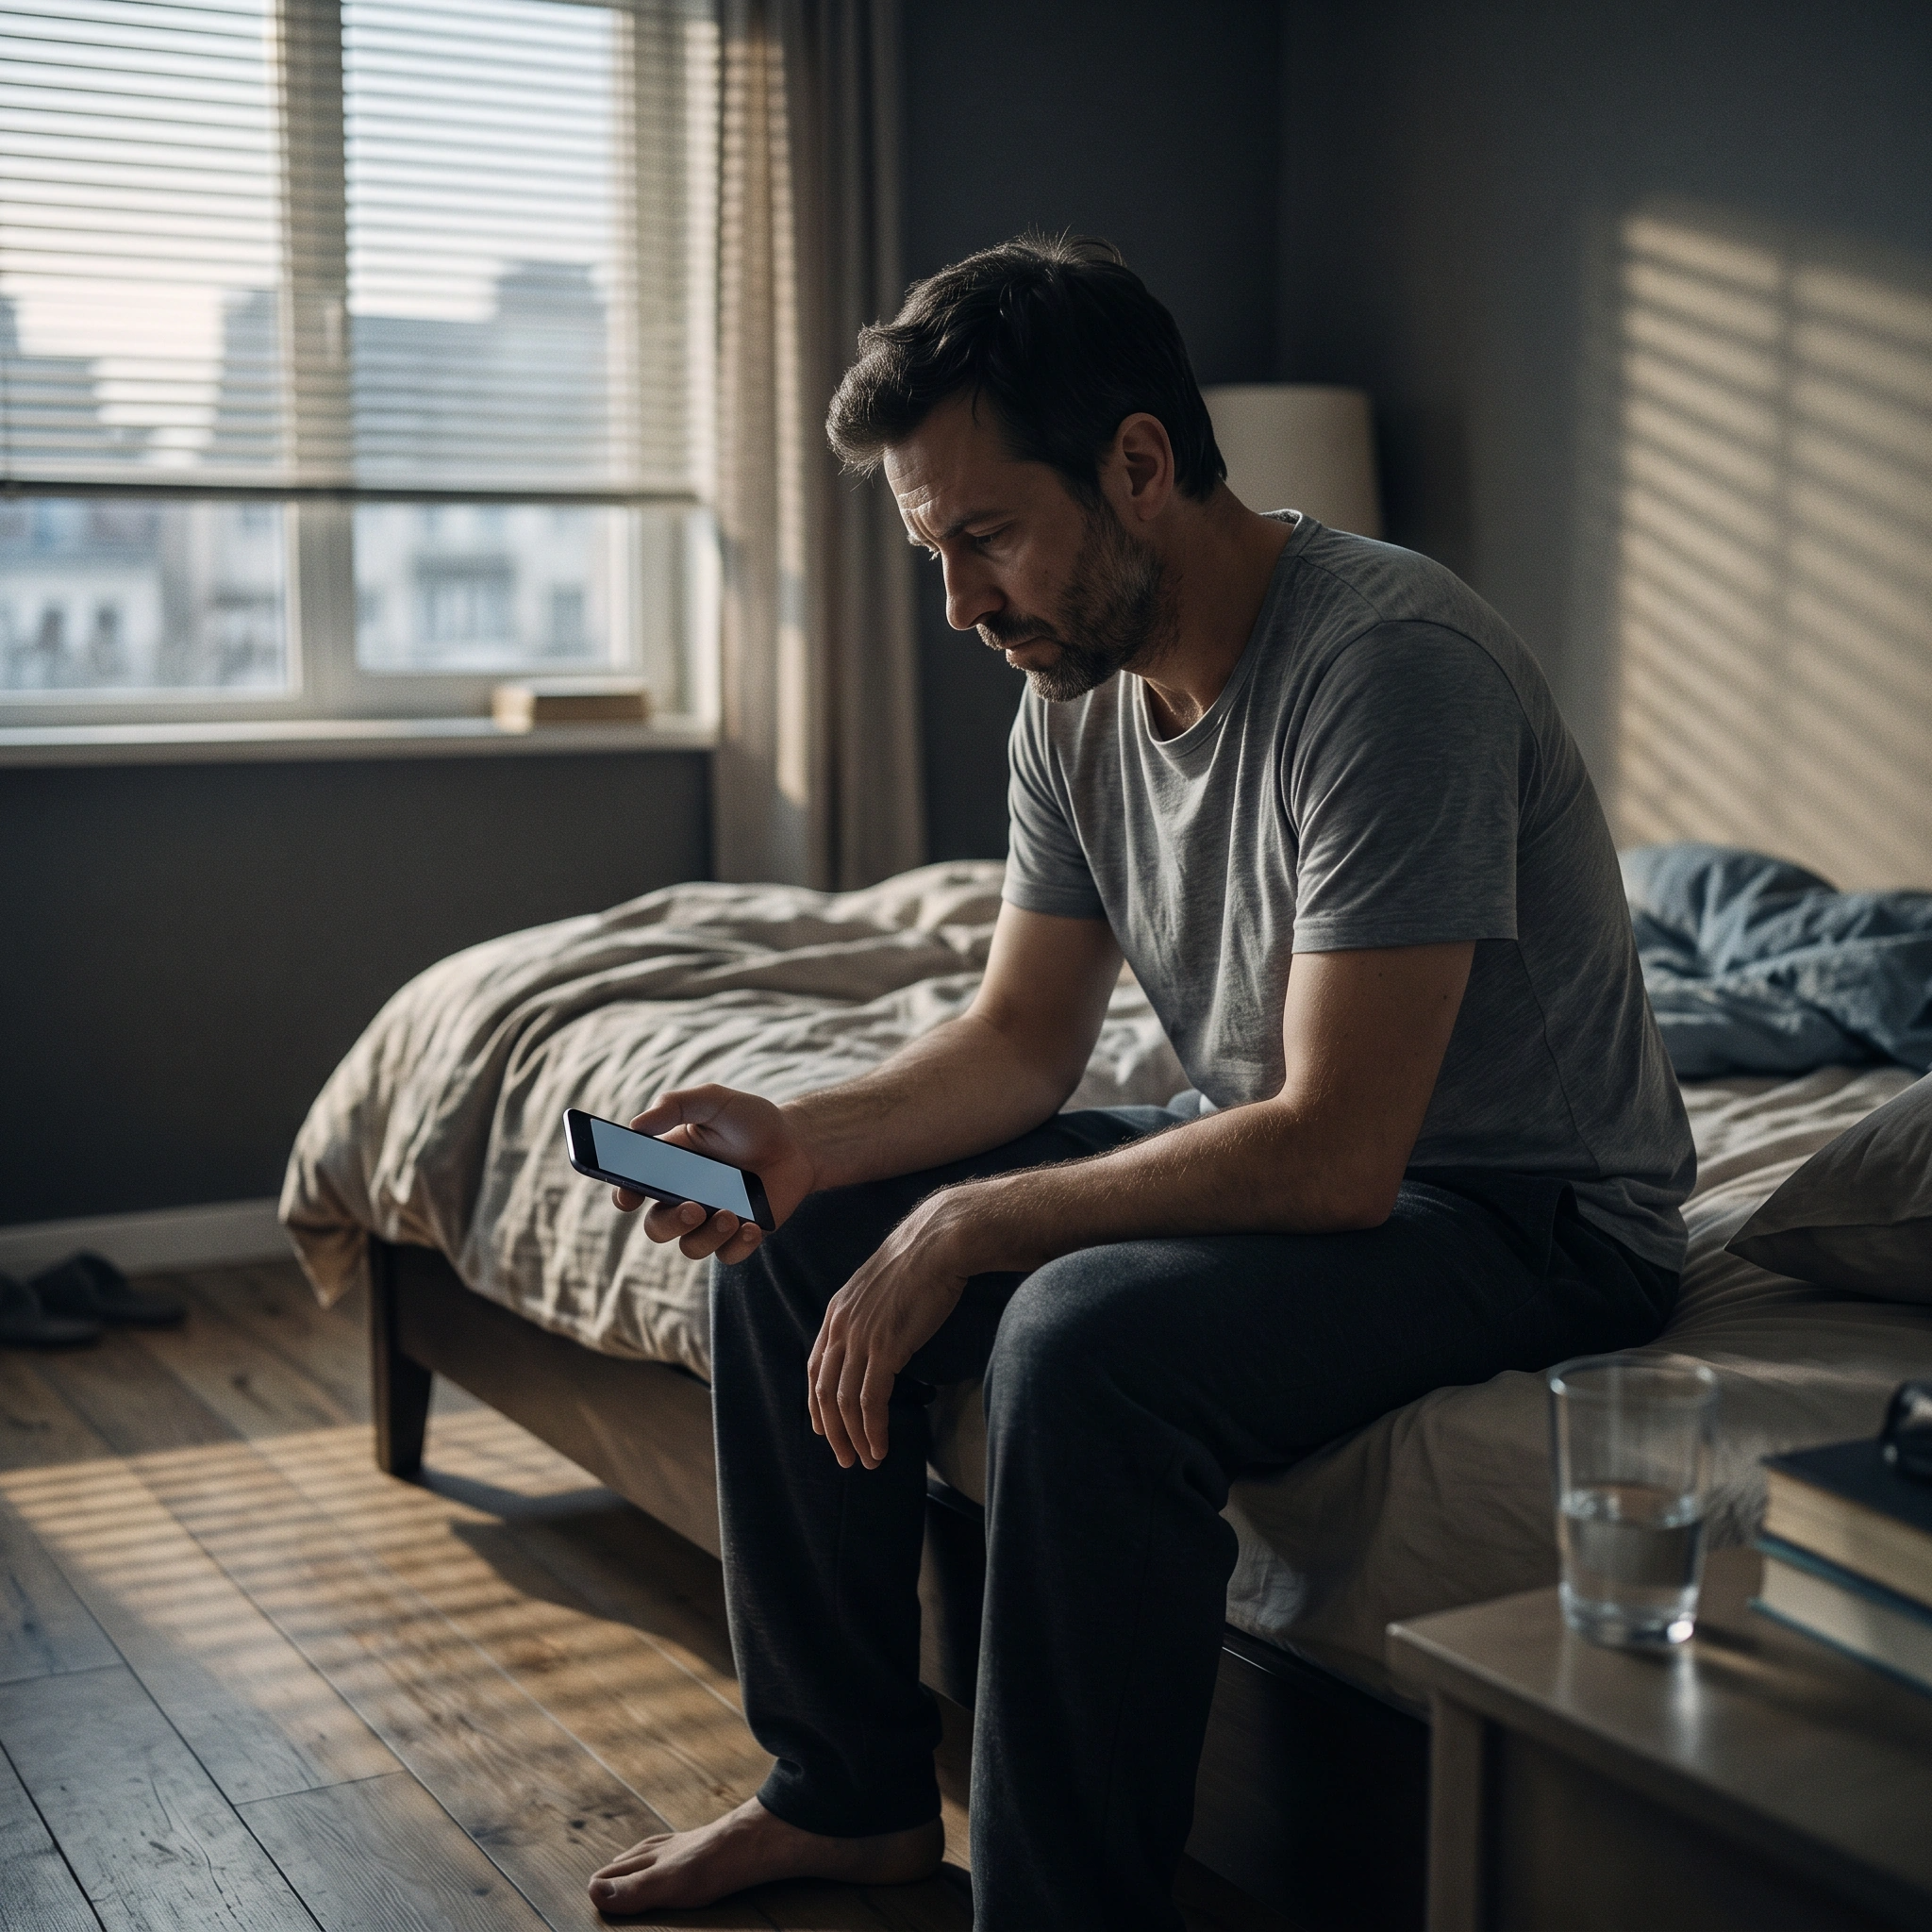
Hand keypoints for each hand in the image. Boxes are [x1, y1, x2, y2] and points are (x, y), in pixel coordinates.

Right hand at [614, 1084, 817, 1265]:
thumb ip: (675, 1105)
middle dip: (670, 1223)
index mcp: (670, 1167)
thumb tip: (636, 1125)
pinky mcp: (740, 1234)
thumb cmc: (751, 1120)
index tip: (630, 1197)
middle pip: (657, 1227)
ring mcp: (712, 1218)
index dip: (624, 1196)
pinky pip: (726, 1255)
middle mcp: (685, 1197)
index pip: (633, 1188)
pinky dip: (736, 1246)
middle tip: (694, 1207)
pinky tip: (752, 1226)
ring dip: (706, 1236)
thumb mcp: (714, 1101)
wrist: (798, 1143)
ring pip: (690, 1247)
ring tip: (732, 1214)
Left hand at [807, 1186, 980, 1470]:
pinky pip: (871, 1400)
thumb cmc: (922, 1259)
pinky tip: (881, 1447)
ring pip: (845, 1402)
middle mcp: (841, 1327)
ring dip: (854, 1437)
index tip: (824, 1428)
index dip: (816, 1403)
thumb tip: (880, 1334)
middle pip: (824, 1391)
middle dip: (832, 1431)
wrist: (940, 1240)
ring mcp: (861, 1338)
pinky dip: (873, 1429)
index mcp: (837, 1311)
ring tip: (867, 1460)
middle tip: (845, 1458)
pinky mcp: (886, 1348)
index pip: (815, 1367)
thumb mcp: (882, 1285)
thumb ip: (870, 1312)